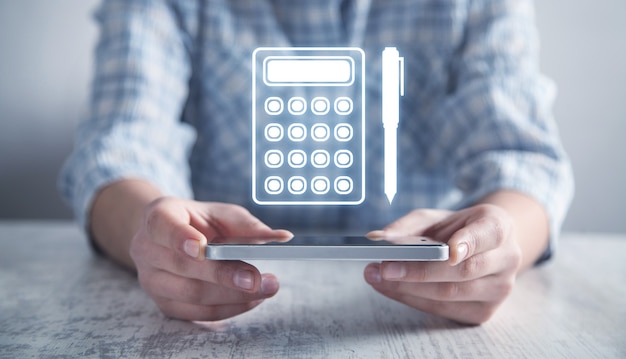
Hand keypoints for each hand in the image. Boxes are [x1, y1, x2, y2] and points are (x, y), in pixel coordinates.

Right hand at [129, 197, 291, 320]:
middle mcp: (146, 249)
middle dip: (225, 275)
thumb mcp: (222, 214)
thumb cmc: (200, 222)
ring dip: (232, 296)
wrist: (171, 239)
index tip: (201, 247)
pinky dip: (228, 308)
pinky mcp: (164, 303)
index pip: (162, 226)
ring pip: (191, 294)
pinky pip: (196, 312)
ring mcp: (151, 280)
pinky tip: (252, 300)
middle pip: (183, 266)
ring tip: (265, 289)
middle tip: (259, 279)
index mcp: (158, 216)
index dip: (180, 237)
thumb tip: (282, 238)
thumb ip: (249, 225)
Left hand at [364, 204, 521, 323]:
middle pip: (463, 270)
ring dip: (409, 288)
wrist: (480, 249)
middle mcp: (506, 259)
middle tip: (385, 267)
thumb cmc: (456, 229)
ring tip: (378, 277)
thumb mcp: (434, 218)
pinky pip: (444, 309)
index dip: (469, 242)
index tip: (450, 250)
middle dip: (420, 270)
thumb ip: (408, 226)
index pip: (489, 234)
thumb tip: (379, 238)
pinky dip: (413, 299)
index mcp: (499, 226)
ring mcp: (499, 289)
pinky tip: (391, 288)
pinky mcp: (484, 311)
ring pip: (451, 293)